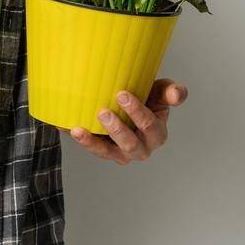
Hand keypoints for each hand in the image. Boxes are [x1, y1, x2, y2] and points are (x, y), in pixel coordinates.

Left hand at [58, 78, 186, 164]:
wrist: (128, 105)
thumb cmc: (147, 98)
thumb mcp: (160, 92)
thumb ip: (171, 91)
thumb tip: (177, 94)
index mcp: (157, 134)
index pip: (150, 126)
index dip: (137, 112)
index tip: (122, 94)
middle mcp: (140, 148)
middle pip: (130, 144)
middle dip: (117, 129)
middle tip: (103, 111)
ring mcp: (120, 153)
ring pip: (107, 152)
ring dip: (93, 142)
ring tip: (79, 130)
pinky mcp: (104, 151)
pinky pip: (91, 149)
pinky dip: (80, 139)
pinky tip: (67, 128)